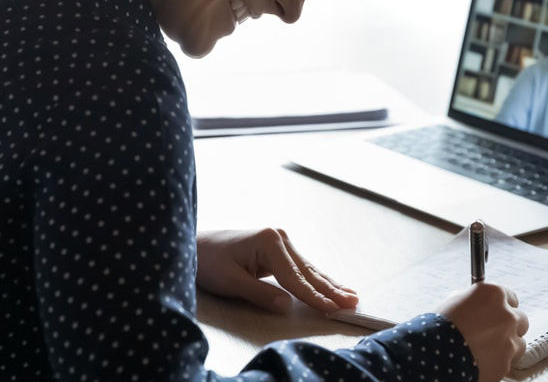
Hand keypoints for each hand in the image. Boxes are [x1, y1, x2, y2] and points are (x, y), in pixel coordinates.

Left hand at [196, 228, 357, 313]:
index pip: (296, 277)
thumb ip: (261, 294)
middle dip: (331, 289)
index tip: (332, 310)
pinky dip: (316, 279)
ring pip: (309, 268)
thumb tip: (288, 305)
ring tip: (352, 296)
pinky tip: (332, 286)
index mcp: (270, 241)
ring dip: (329, 284)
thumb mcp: (231, 282)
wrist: (194, 246)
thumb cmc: (208, 262)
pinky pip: (301, 268)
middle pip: (308, 270)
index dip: (314, 297)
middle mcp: (280, 237)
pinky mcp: (278, 249)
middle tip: (353, 303)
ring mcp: (280, 241)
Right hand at [436, 284, 529, 381]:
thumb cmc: (440, 325)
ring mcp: (510, 340)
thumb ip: (473, 301)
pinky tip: (482, 360)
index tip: (497, 312)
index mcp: (494, 294)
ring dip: (508, 345)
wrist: (435, 353)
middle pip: (520, 319)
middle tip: (494, 331)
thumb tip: (477, 304)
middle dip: (510, 326)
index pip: (511, 297)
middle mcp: (507, 315)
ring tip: (488, 349)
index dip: (503, 306)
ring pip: (519, 342)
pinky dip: (499, 362)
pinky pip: (508, 361)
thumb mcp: (455, 301)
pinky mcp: (506, 363)